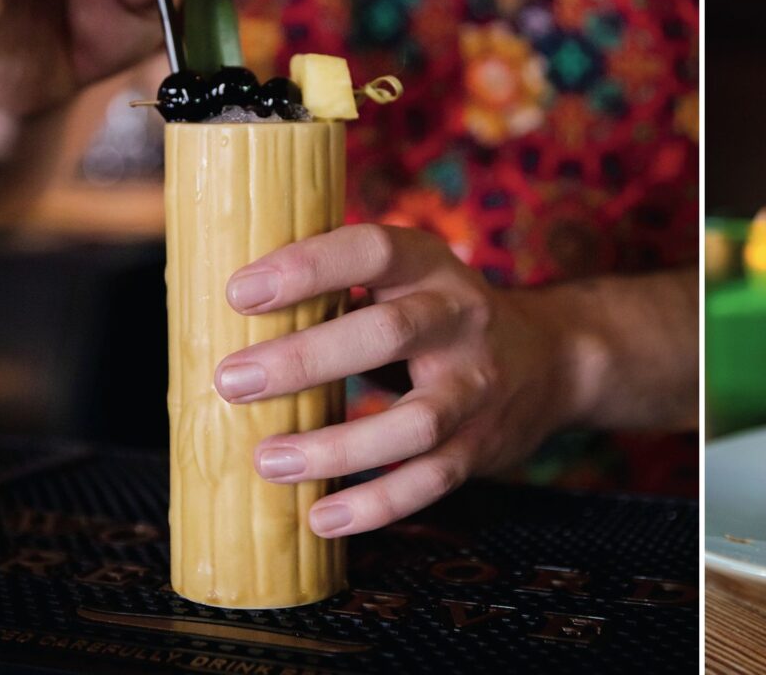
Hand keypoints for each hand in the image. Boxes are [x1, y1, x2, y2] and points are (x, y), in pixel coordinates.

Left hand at [213, 224, 581, 537]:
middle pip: (389, 334)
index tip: (240, 291)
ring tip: (269, 460)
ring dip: (337, 446)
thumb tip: (213, 318)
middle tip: (234, 380)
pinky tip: (322, 516)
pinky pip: (431, 480)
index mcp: (429, 266)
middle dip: (307, 359)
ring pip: (415, 421)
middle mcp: (460, 319)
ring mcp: (476, 385)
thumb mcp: (404, 282)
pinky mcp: (481, 444)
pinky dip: (376, 503)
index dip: (308, 266)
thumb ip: (337, 290)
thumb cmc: (439, 318)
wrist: (552, 360)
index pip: (373, 248)